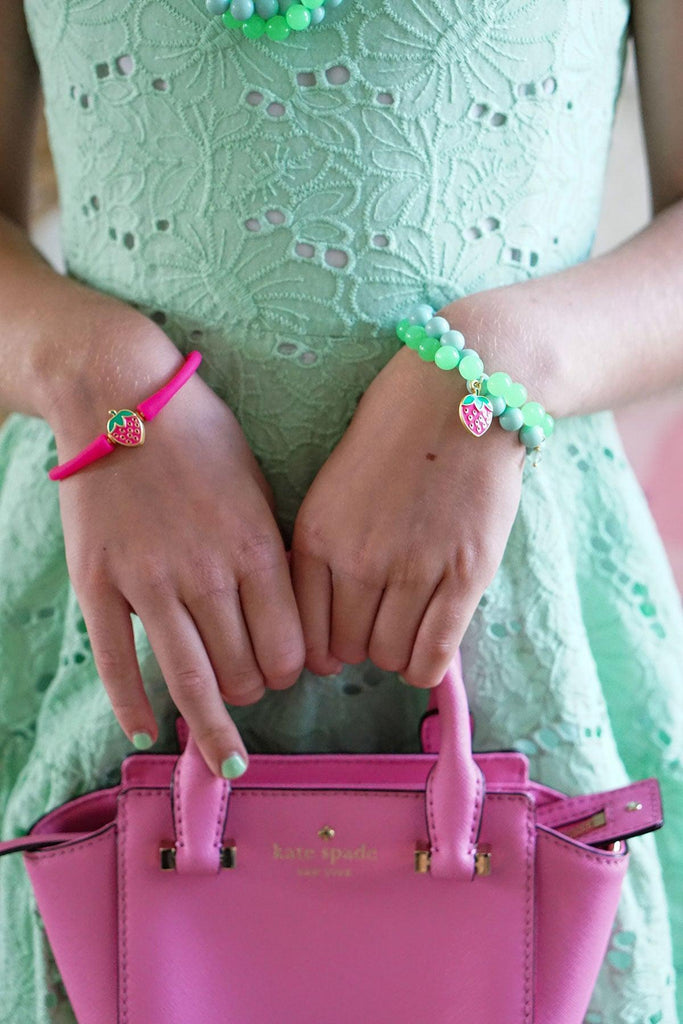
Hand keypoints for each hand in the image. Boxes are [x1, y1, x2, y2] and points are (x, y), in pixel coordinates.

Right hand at [49, 317, 305, 776]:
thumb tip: (287, 619)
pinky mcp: (98, 584)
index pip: (287, 646)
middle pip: (244, 671)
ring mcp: (148, 582)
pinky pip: (117, 661)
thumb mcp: (257, 484)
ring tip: (223, 745)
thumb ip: (272, 553)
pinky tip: (147, 731)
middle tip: (253, 688)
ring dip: (212, 721)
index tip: (288, 671)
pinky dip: (132, 705)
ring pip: (190, 679)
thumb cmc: (200, 434)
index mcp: (255, 547)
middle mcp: (207, 573)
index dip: (293, 671)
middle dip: (256, 691)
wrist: (117, 395)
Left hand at [290, 339, 525, 687]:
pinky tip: (426, 653)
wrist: (462, 392)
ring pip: (388, 655)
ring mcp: (414, 568)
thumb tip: (319, 620)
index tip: (333, 639)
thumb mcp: (333, 487)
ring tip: (405, 625)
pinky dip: (426, 667)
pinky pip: (435, 653)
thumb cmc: (394, 433)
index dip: (316, 645)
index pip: (300, 629)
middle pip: (344, 648)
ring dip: (393, 652)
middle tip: (374, 625)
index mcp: (317, 535)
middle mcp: (358, 558)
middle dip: (356, 646)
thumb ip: (321, 549)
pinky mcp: (466, 574)